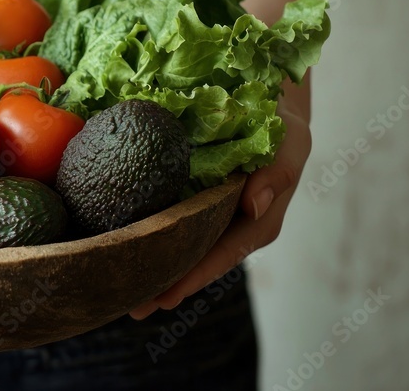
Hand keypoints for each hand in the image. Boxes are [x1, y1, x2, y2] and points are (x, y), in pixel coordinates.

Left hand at [129, 93, 311, 319]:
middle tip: (132, 305)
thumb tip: (255, 205)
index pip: (222, 256)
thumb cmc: (280, 127)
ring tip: (118, 287)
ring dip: (152, 264)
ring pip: (180, 245)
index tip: (166, 297)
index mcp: (256, 223)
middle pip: (195, 260)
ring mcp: (210, 216)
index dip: (194, 277)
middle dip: (165, 283)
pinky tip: (120, 240)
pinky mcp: (192, 199)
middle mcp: (231, 226)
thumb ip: (276, 174)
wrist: (267, 103)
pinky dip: (148, 231)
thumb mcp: (289, 145)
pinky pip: (170, 218)